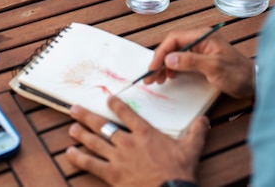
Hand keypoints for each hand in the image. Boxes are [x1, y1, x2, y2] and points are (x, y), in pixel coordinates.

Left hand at [66, 95, 208, 186]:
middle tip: (74, 109)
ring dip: (81, 134)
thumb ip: (197, 132)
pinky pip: (91, 165)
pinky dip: (80, 158)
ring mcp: (118, 158)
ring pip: (94, 142)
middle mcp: (127, 141)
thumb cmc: (179, 171)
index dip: (115, 104)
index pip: (126, 113)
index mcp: (145, 132)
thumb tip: (205, 120)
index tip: (107, 98)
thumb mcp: (191, 149)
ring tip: (70, 128)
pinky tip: (70, 153)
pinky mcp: (112, 175)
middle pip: (103, 125)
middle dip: (87, 116)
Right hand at [145, 28, 254, 99]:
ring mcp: (202, 49)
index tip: (153, 68)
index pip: (175, 39)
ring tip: (158, 79)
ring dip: (165, 65)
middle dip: (160, 60)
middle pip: (173, 46)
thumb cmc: (237, 74)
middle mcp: (201, 39)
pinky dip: (173, 68)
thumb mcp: (214, 68)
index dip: (161, 52)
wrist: (254, 83)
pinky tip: (170, 77)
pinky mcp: (203, 59)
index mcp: (203, 36)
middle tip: (150, 77)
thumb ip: (191, 62)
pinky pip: (183, 60)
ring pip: (176, 53)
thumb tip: (169, 59)